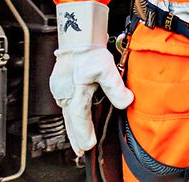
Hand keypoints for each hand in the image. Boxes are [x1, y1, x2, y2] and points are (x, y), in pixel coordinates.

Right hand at [48, 1, 133, 155]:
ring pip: (67, 113)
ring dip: (73, 127)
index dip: (84, 133)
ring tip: (77, 140)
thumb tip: (127, 101)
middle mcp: (65, 94)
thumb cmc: (89, 51)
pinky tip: (75, 118)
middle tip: (80, 151)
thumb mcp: (105, 69)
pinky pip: (67, 104)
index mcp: (75, 93)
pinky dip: (71, 115)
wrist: (77, 36)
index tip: (88, 146)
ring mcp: (61, 89)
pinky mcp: (62, 84)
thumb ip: (115, 87)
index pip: (80, 118)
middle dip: (76, 137)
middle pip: (70, 120)